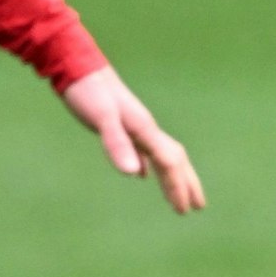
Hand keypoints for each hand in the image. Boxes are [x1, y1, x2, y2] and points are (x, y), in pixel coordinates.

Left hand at [61, 66, 206, 214]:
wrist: (77, 65)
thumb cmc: (88, 91)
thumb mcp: (101, 118)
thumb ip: (117, 143)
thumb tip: (135, 174)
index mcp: (144, 129)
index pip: (169, 163)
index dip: (177, 187)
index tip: (183, 210)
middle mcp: (145, 128)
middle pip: (175, 159)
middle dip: (187, 183)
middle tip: (198, 206)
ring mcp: (134, 126)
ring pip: (161, 155)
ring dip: (172, 176)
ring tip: (178, 194)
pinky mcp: (122, 125)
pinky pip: (143, 149)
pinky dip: (148, 164)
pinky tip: (142, 174)